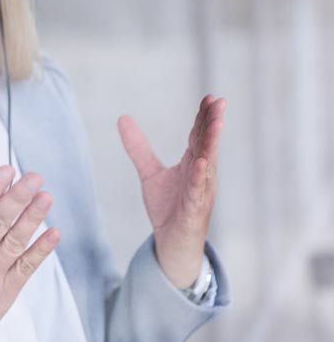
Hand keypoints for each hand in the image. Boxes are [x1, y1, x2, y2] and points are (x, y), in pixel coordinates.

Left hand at [116, 94, 226, 287]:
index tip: (209, 98)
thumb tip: (123, 117)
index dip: (203, 118)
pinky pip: (197, 192)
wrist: (171, 244)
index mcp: (194, 165)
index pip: (199, 137)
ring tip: (216, 123)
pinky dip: (200, 178)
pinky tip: (202, 163)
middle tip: (219, 102)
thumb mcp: (150, 174)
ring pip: (208, 165)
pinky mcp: (193, 211)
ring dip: (212, 144)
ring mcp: (200, 193)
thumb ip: (139, 148)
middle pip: (207, 145)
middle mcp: (202, 176)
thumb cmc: (168, 208)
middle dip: (213, 124)